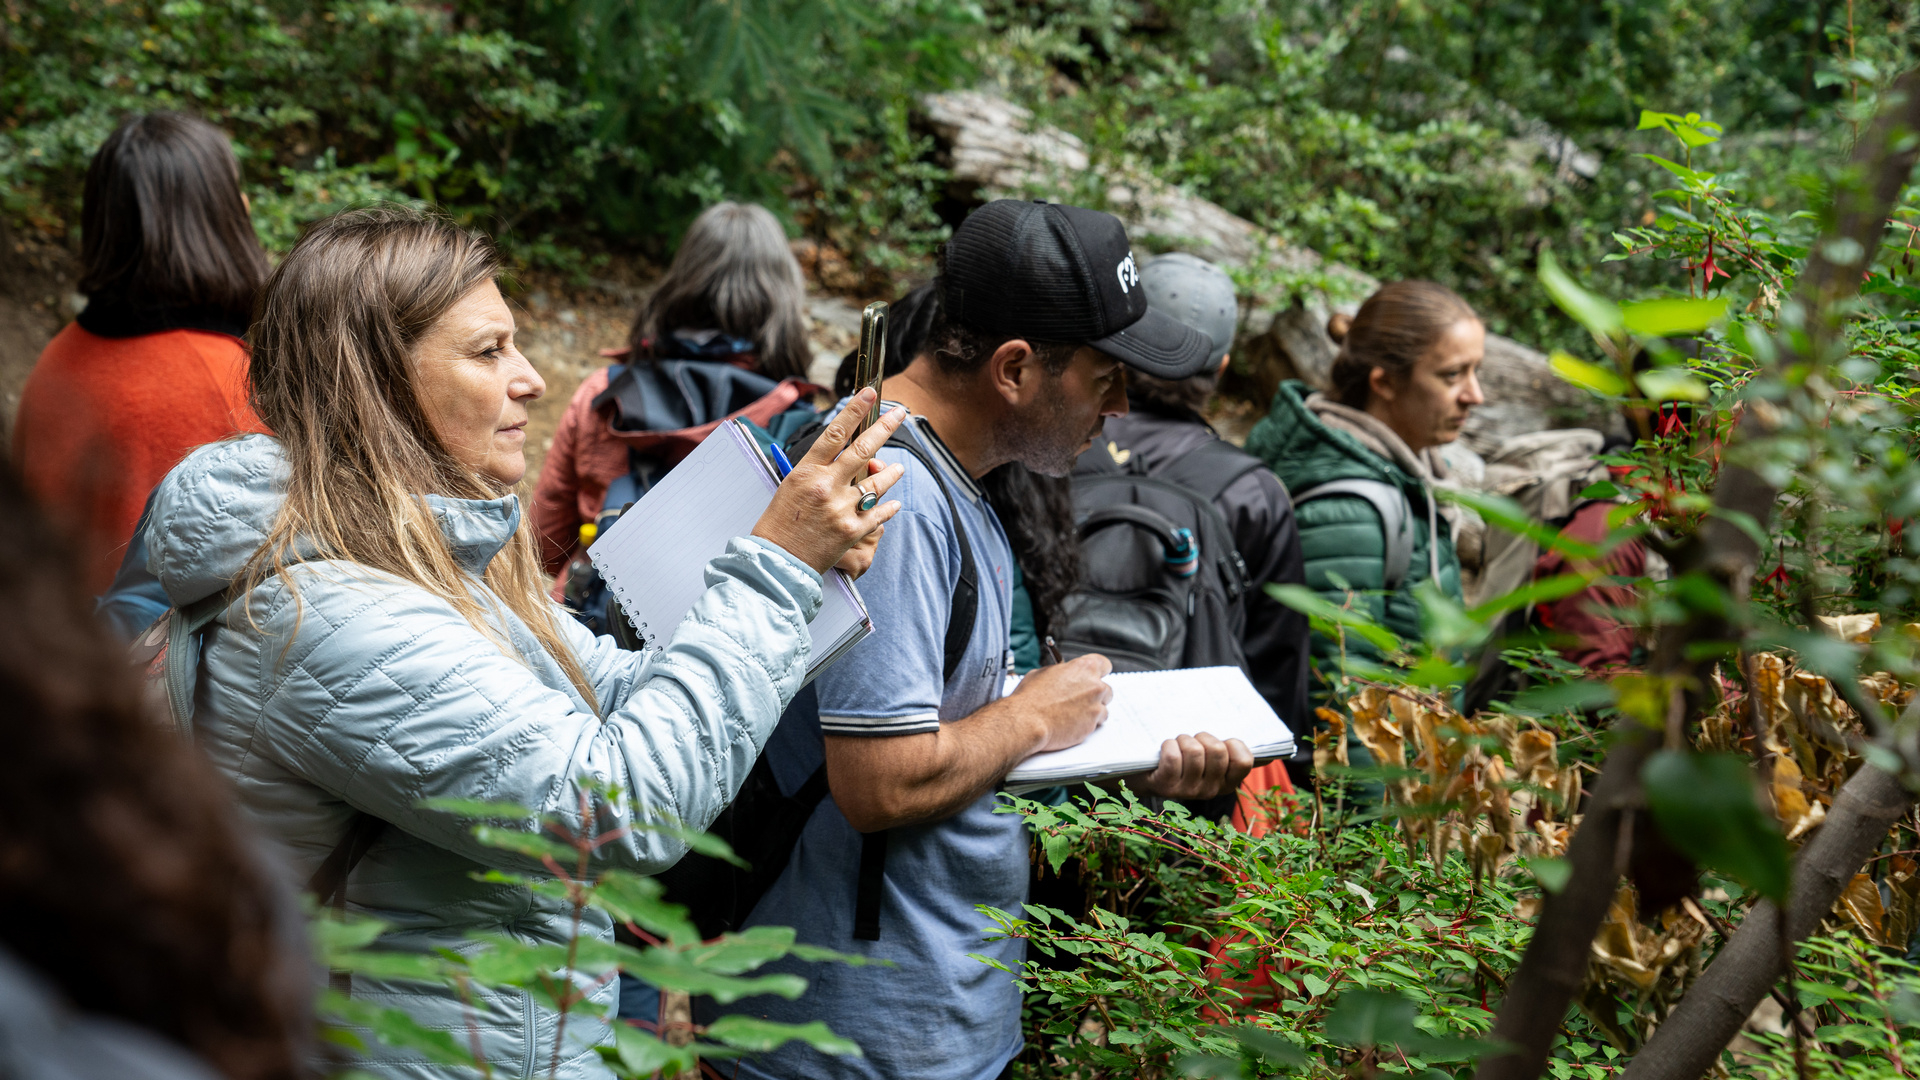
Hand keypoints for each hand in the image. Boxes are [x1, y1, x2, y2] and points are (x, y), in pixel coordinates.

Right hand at [752, 389, 906, 573]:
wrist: (777, 562)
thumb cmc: (779, 523)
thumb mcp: (791, 486)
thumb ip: (819, 470)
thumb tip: (847, 458)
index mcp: (806, 472)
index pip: (835, 433)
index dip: (854, 410)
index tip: (869, 393)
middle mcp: (826, 487)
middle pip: (863, 450)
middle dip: (885, 427)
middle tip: (900, 413)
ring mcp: (842, 509)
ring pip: (877, 483)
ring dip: (892, 473)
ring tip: (899, 468)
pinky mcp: (853, 531)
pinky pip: (880, 514)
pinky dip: (889, 507)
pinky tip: (895, 502)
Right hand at [1008, 653, 1112, 752]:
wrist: (1027, 721)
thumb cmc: (1031, 698)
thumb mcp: (1042, 673)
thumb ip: (1060, 672)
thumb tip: (1062, 675)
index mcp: (1083, 668)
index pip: (1104, 664)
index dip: (1099, 671)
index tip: (1096, 675)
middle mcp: (1094, 686)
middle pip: (1106, 689)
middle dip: (1096, 694)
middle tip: (1081, 699)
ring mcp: (1095, 707)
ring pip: (1103, 708)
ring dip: (1093, 710)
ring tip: (1074, 713)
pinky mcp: (1092, 725)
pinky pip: (1095, 724)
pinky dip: (1087, 724)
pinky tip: (1072, 723)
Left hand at [1132, 733, 1254, 799]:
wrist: (1144, 774)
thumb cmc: (1182, 760)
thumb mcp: (1209, 759)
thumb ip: (1233, 755)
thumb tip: (1269, 756)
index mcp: (1227, 783)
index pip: (1244, 760)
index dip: (1232, 743)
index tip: (1220, 743)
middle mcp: (1211, 791)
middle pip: (1217, 751)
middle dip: (1203, 736)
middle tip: (1193, 740)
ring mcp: (1188, 791)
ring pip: (1194, 752)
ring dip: (1183, 740)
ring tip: (1178, 744)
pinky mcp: (1166, 787)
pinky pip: (1173, 757)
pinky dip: (1168, 745)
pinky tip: (1165, 748)